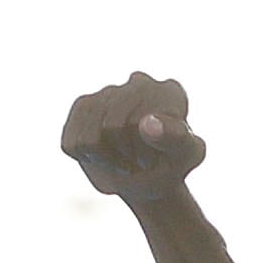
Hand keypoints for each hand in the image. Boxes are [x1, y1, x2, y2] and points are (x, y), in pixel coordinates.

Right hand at [62, 71, 206, 203]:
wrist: (150, 179)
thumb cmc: (172, 164)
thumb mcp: (188, 156)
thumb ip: (176, 138)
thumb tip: (147, 123)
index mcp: (169, 93)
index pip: (146, 121)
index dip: (147, 151)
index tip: (157, 159)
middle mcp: (138, 84)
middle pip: (114, 127)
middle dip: (127, 155)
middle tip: (142, 163)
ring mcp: (108, 92)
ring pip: (91, 137)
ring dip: (108, 159)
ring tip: (126, 160)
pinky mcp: (83, 107)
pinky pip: (74, 142)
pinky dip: (89, 158)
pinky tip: (107, 155)